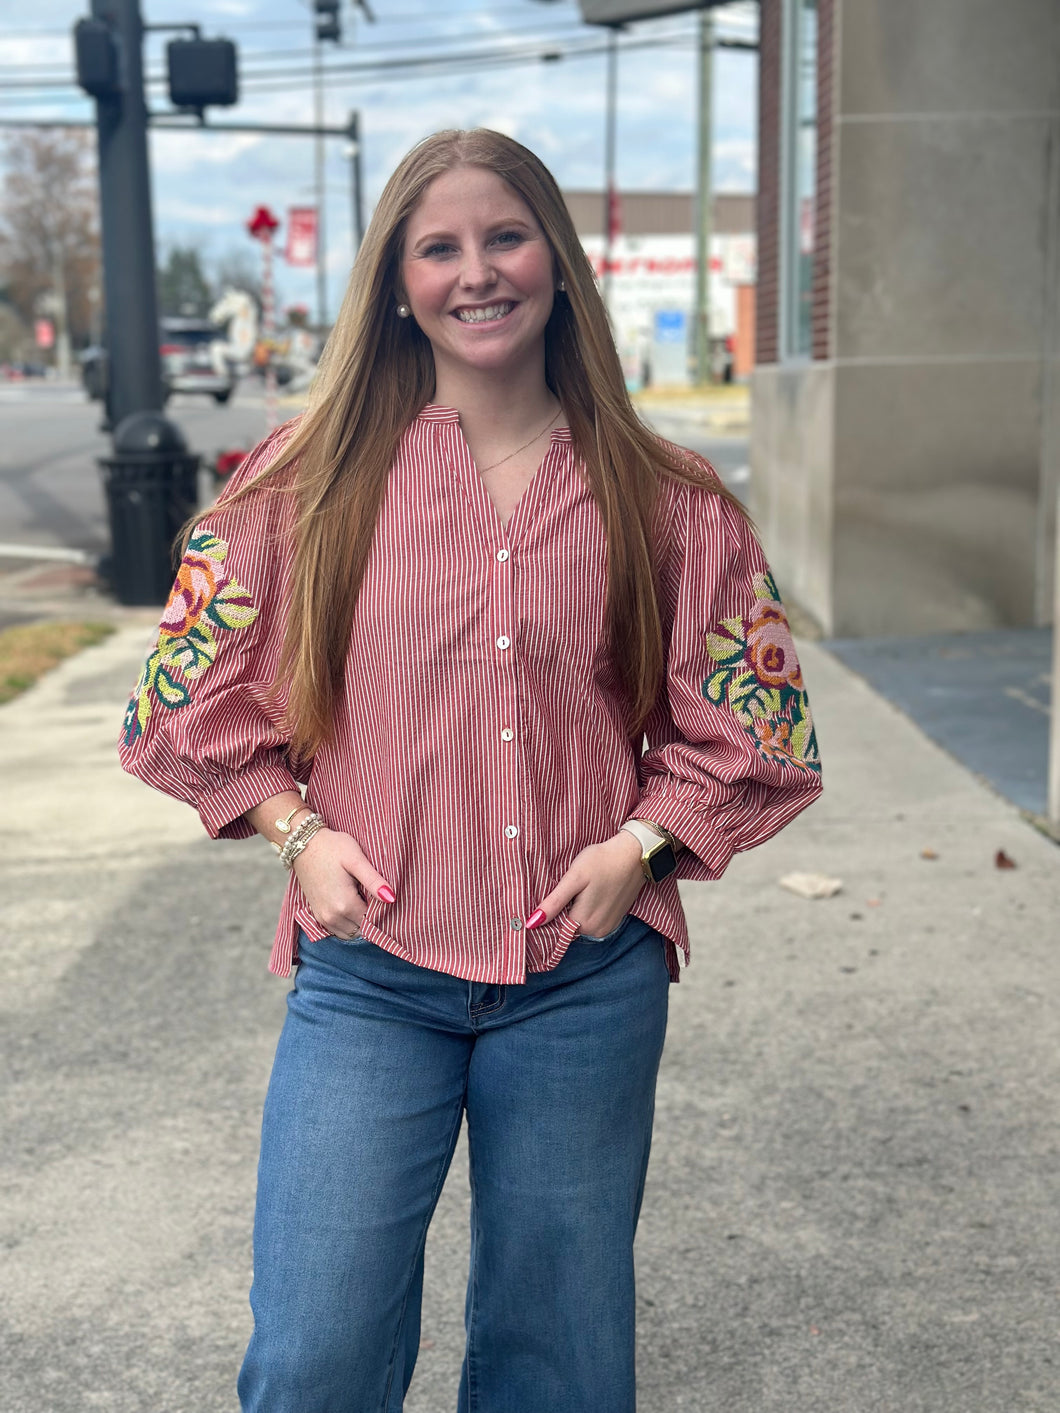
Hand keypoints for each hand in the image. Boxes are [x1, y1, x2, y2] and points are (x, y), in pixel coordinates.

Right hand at [291, 828, 395, 939]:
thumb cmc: (332, 848)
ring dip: (359, 922)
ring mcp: (323, 918)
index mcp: (344, 904)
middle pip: (362, 929)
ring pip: (351, 933)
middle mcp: (332, 917)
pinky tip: (351, 903)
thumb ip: (374, 881)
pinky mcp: (317, 915)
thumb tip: (392, 898)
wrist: (304, 844)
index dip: (381, 910)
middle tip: (372, 895)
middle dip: (371, 918)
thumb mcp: (356, 859)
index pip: (373, 922)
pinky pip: (338, 930)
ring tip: (362, 898)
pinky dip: (348, 923)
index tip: (381, 895)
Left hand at [527, 831, 644, 936]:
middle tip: (566, 888)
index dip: (548, 914)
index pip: (555, 928)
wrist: (635, 854)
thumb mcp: (574, 878)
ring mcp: (607, 927)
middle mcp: (596, 931)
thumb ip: (554, 902)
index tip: (549, 897)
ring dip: (575, 911)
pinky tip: (589, 893)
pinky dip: (587, 910)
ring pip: (580, 924)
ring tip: (578, 890)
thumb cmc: (602, 861)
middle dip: (562, 912)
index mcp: (583, 923)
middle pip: (567, 926)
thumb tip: (531, 923)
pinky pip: (592, 921)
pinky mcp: (615, 920)